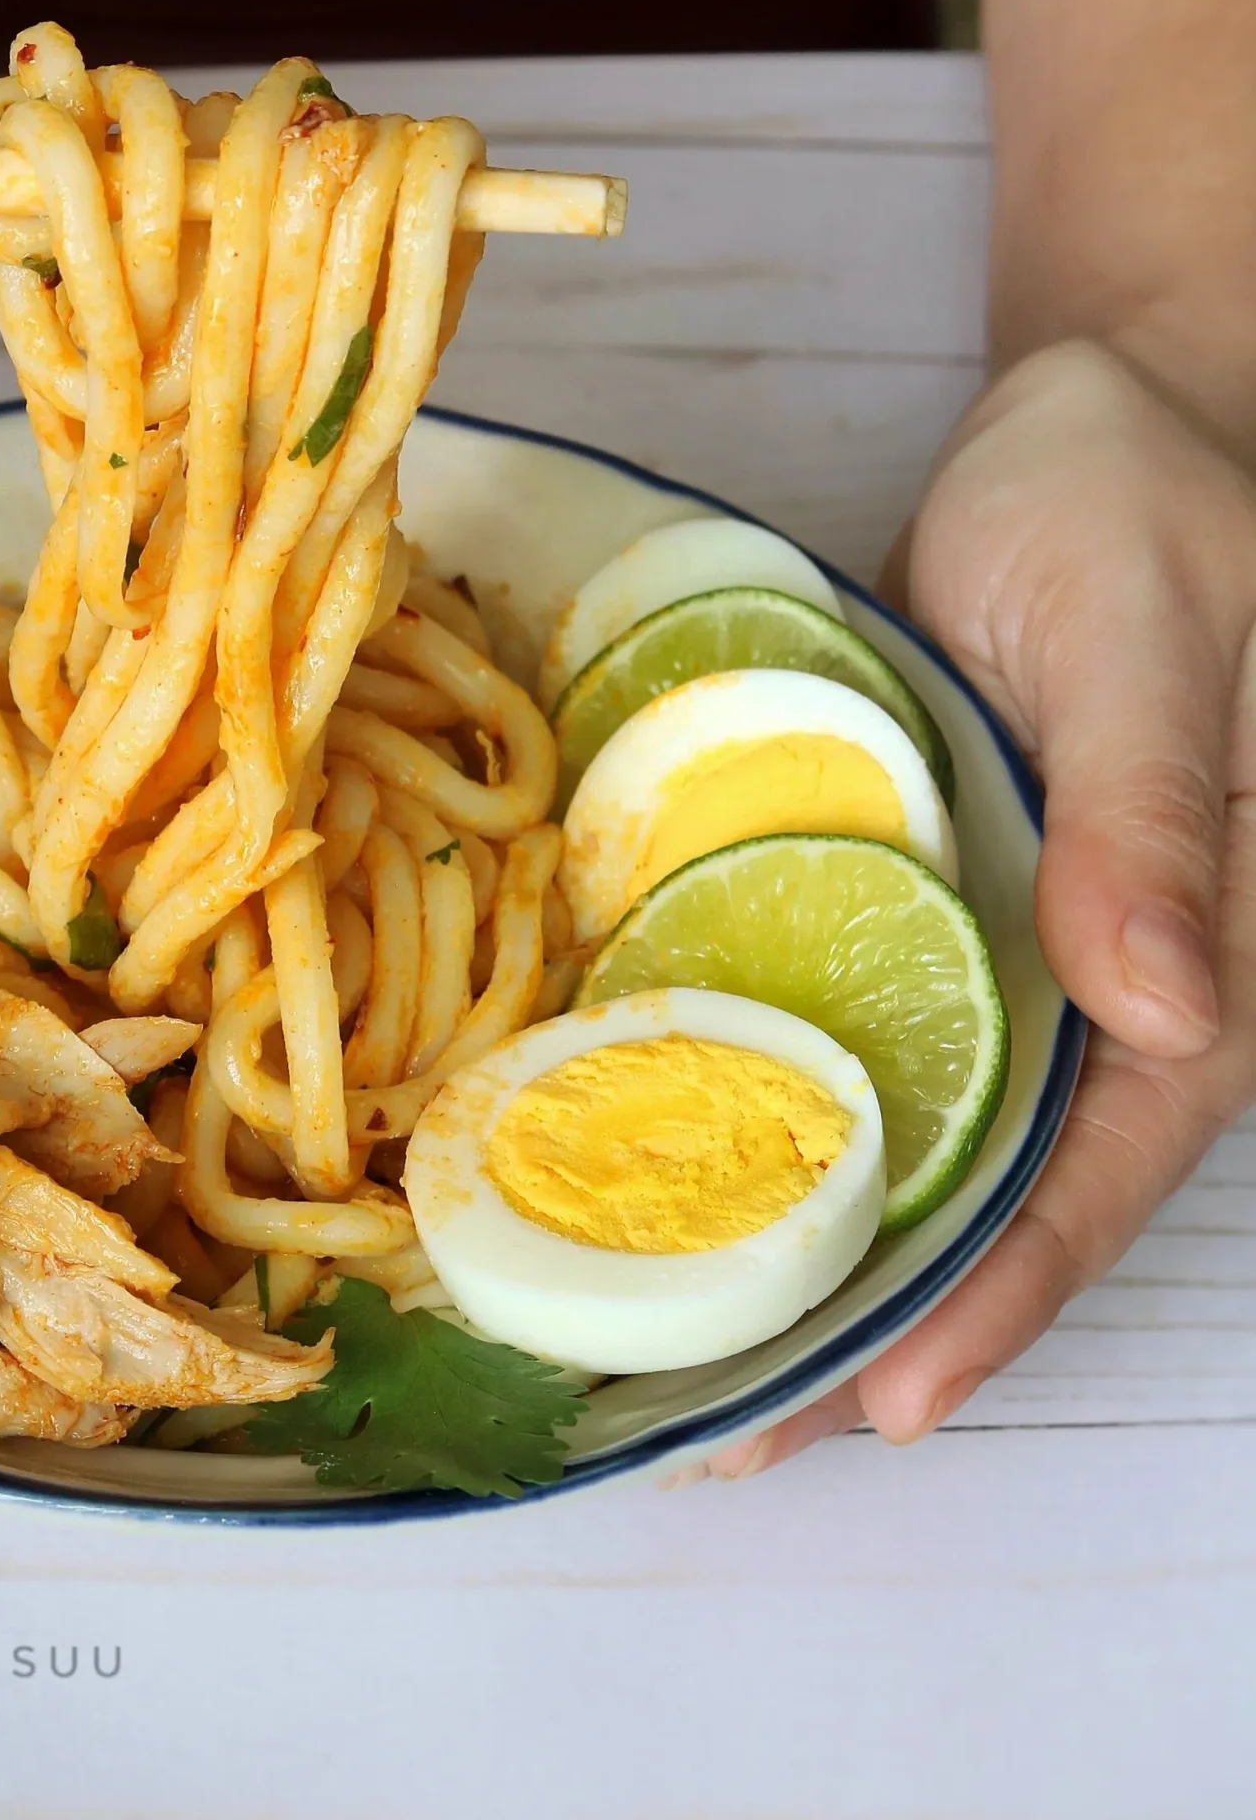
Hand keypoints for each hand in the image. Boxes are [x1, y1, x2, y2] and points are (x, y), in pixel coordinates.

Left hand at [692, 338, 1255, 1479]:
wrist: (1086, 417)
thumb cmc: (1136, 504)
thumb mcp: (1149, 635)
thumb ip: (1152, 811)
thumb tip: (1164, 1004)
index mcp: (1202, 952)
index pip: (1103, 1159)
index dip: (1001, 1287)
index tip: (891, 1401)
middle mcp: (1097, 978)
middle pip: (991, 1182)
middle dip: (869, 1311)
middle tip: (724, 1433)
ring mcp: (997, 938)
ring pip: (905, 1119)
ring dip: (798, 1228)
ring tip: (663, 1343)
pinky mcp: (908, 883)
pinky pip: (838, 1009)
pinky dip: (759, 1085)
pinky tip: (650, 1144)